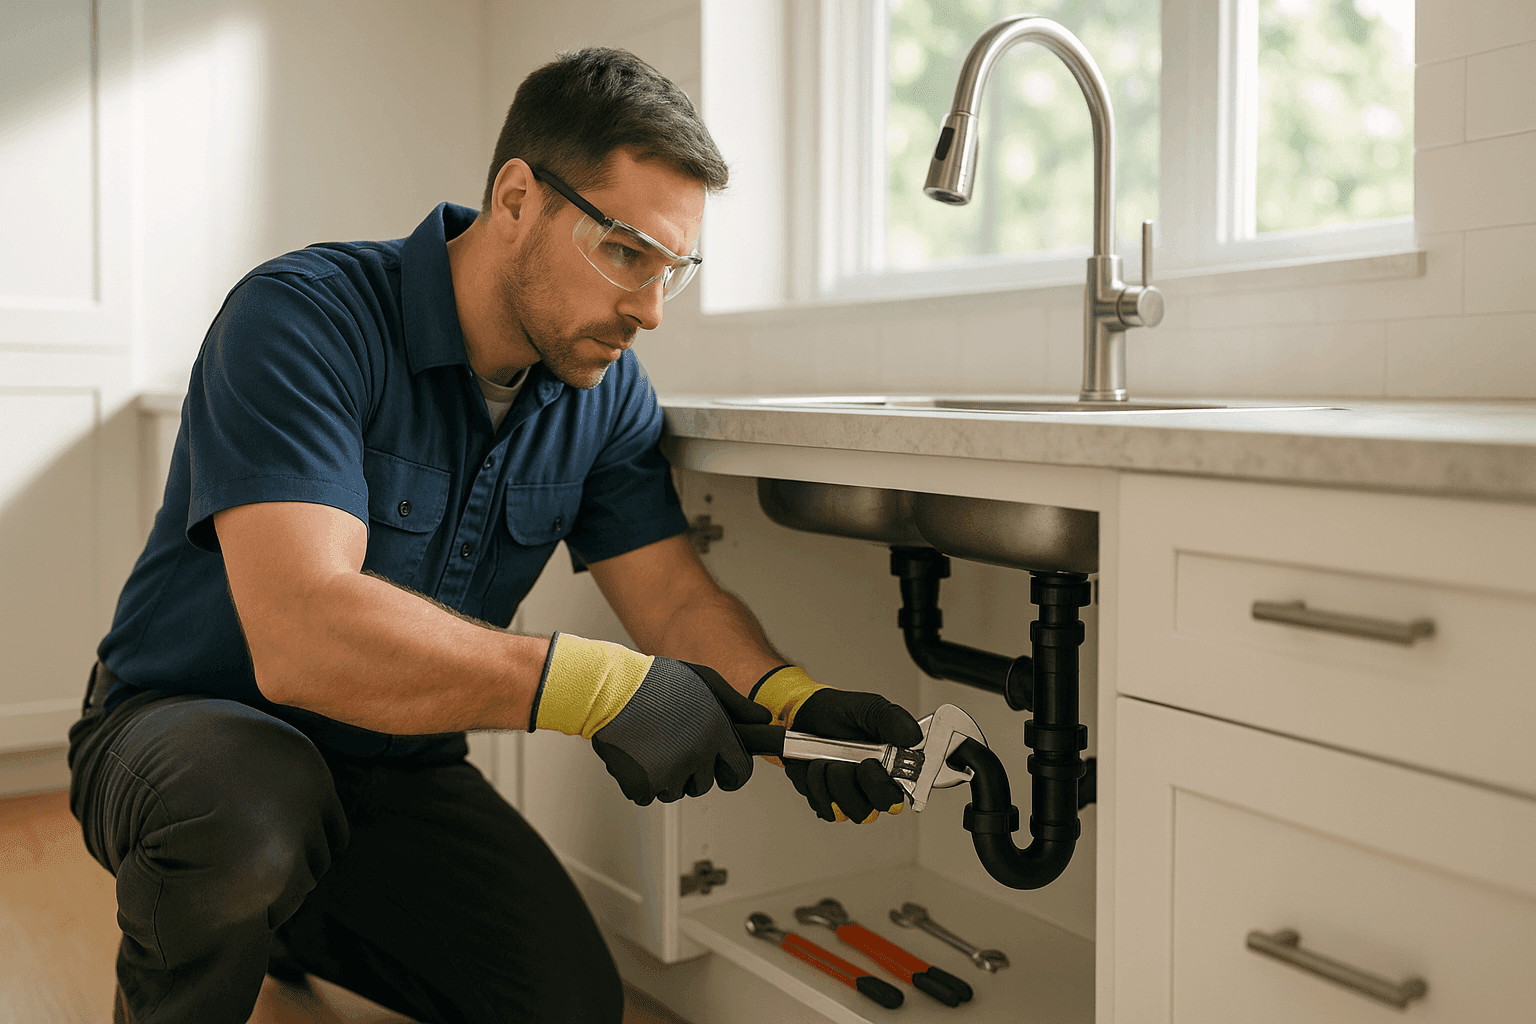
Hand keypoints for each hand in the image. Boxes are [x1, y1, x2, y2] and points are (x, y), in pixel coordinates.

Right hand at [535, 632, 770, 804]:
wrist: (609, 690)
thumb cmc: (655, 682)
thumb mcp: (705, 682)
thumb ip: (737, 705)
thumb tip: (763, 719)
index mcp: (716, 733)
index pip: (739, 772)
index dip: (730, 771)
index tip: (722, 769)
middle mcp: (697, 756)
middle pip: (704, 784)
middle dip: (692, 771)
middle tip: (674, 743)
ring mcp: (669, 773)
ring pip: (675, 791)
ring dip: (665, 776)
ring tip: (652, 743)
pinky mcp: (642, 785)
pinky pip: (647, 795)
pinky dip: (641, 781)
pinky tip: (637, 753)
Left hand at [752, 666, 922, 822]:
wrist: (806, 714)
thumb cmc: (841, 713)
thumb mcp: (870, 708)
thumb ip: (894, 720)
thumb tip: (914, 737)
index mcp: (893, 767)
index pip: (901, 796)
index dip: (883, 786)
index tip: (869, 764)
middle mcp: (874, 788)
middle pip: (873, 809)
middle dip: (854, 783)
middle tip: (848, 761)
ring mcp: (851, 796)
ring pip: (848, 810)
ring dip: (831, 781)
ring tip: (826, 758)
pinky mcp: (828, 801)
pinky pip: (824, 807)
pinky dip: (815, 785)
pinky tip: (815, 767)